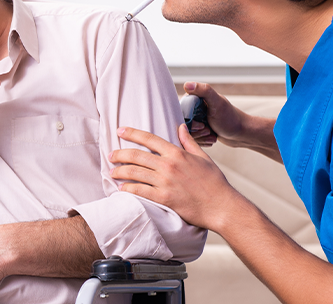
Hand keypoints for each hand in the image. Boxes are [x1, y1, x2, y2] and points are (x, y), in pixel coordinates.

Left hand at [109, 124, 239, 230]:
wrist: (221, 206)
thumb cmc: (214, 182)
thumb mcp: (203, 157)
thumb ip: (188, 142)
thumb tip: (180, 127)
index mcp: (177, 153)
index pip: (149, 139)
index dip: (131, 133)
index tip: (119, 130)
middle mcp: (168, 165)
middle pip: (136, 156)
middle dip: (119, 154)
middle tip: (111, 155)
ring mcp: (165, 182)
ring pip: (134, 173)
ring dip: (119, 171)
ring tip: (112, 171)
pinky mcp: (163, 198)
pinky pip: (139, 191)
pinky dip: (128, 188)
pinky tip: (121, 188)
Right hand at [182, 82, 246, 146]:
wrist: (241, 133)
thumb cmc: (231, 118)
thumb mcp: (217, 103)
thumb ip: (203, 91)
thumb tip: (187, 84)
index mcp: (195, 99)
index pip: (180, 112)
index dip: (189, 122)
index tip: (201, 125)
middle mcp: (194, 108)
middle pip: (183, 124)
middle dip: (196, 132)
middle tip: (208, 129)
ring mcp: (197, 120)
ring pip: (187, 133)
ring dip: (200, 137)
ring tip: (211, 134)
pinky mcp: (199, 130)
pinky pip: (193, 139)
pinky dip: (202, 141)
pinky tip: (211, 138)